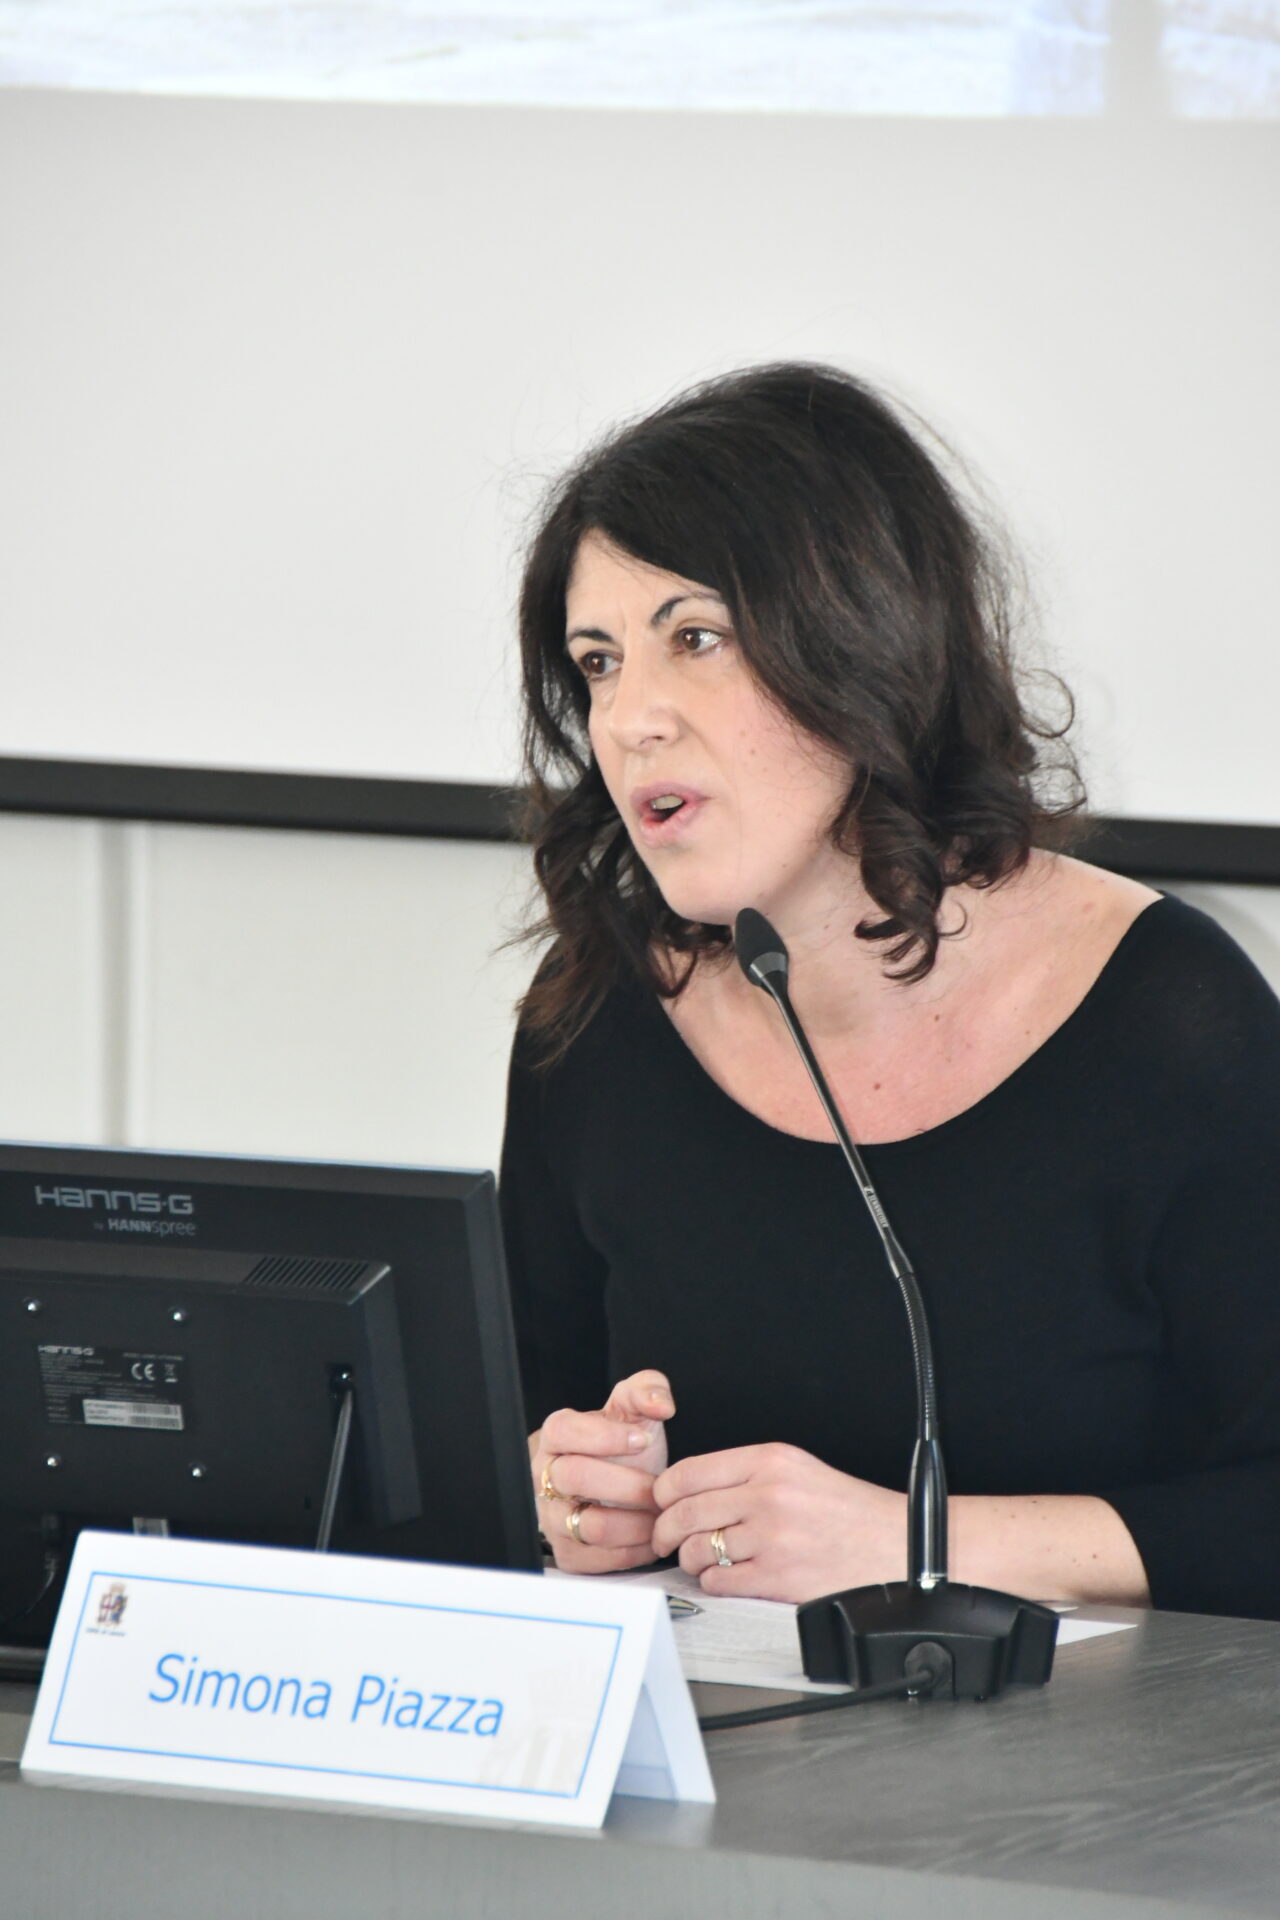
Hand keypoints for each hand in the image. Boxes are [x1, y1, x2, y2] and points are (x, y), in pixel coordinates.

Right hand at [530, 1370, 674, 1573]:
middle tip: (658, 1487)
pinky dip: (633, 1551)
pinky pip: (598, 1560)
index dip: (603, 1436)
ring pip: (589, 1526)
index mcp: (557, 1436)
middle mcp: (546, 1477)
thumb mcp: (635, 1412)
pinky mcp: (567, 1553)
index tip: (642, 1440)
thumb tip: (661, 1404)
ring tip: (659, 1514)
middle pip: (576, 1478)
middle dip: (628, 1484)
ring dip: (636, 1523)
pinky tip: (650, 1536)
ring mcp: (552, 1517)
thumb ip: (648, 1391)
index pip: (563, 1431)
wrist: (622, 1488)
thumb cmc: (624, 1448)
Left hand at [652, 1441, 906, 1602]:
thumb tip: (690, 1490)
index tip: (662, 1503)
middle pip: (683, 1512)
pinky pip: (718, 1582)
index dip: (664, 1492)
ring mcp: (771, 1538)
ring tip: (706, 1559)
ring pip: (697, 1550)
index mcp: (769, 1461)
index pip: (688, 1472)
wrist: (896, 1546)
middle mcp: (767, 1495)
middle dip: (666, 1530)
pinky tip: (730, 1577)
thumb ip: (747, 1474)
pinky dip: (715, 1583)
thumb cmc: (849, 1513)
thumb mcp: (798, 1470)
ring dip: (692, 1559)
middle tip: (667, 1538)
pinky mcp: (777, 1577)